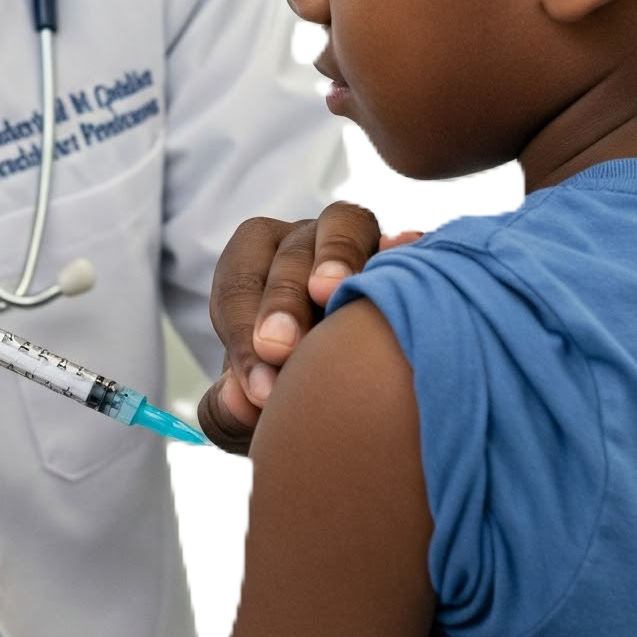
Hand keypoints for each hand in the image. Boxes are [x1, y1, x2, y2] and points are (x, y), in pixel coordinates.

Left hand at [197, 206, 419, 451]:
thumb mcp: (250, 407)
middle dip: (280, 301)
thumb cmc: (284, 391)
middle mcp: (303, 244)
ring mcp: (356, 241)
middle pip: (287, 254)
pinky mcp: (404, 253)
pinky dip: (405, 247)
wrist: (346, 398)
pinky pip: (405, 241)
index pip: (237, 286)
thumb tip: (240, 401)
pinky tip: (406, 254)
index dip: (242, 333)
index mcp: (253, 267)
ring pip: (342, 225)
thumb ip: (230, 411)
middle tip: (280, 348)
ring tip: (329, 291)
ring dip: (335, 254)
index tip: (259, 386)